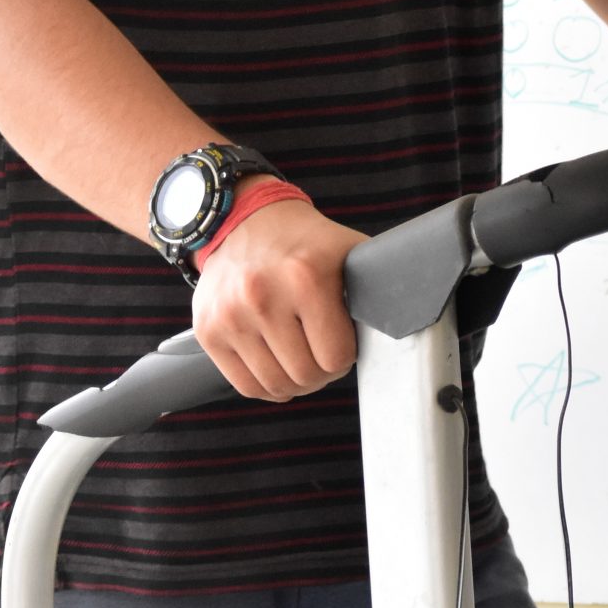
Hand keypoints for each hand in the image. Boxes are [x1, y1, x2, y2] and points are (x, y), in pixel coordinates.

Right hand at [189, 197, 369, 401]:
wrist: (243, 221)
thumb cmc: (303, 243)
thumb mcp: (348, 253)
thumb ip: (373, 289)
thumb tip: (400, 326)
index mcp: (305, 277)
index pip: (336, 357)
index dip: (344, 354)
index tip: (341, 340)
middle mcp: (262, 295)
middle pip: (305, 375)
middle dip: (321, 371)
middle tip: (321, 351)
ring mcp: (230, 315)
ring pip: (276, 386)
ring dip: (294, 381)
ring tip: (299, 356)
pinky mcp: (208, 330)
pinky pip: (245, 386)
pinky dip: (266, 385)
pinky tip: (276, 364)